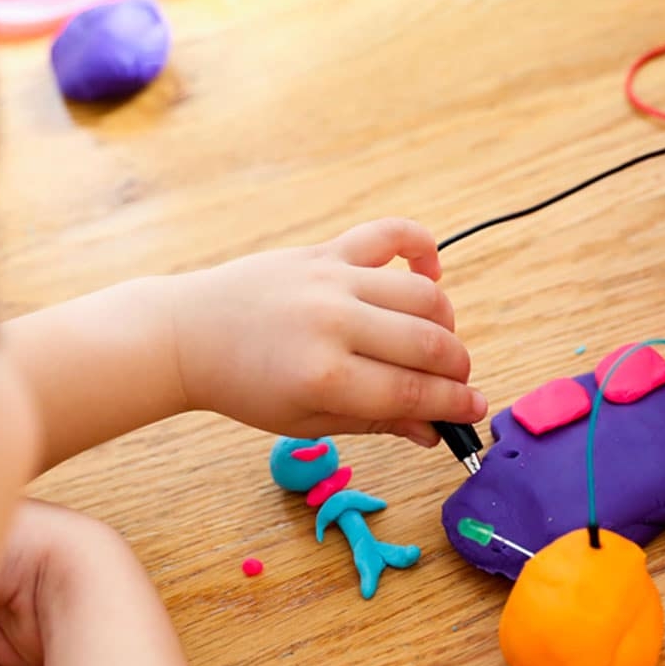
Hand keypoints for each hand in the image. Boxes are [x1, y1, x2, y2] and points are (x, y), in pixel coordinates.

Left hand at [170, 218, 486, 447]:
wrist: (190, 335)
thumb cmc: (247, 386)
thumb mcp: (308, 421)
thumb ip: (376, 422)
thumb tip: (432, 430)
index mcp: (325, 377)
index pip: (414, 392)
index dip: (454, 404)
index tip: (475, 411)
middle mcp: (332, 323)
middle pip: (428, 344)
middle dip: (458, 369)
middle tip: (458, 383)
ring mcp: (330, 280)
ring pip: (422, 294)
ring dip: (447, 322)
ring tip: (439, 343)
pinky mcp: (325, 251)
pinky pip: (389, 235)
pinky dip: (421, 247)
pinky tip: (430, 272)